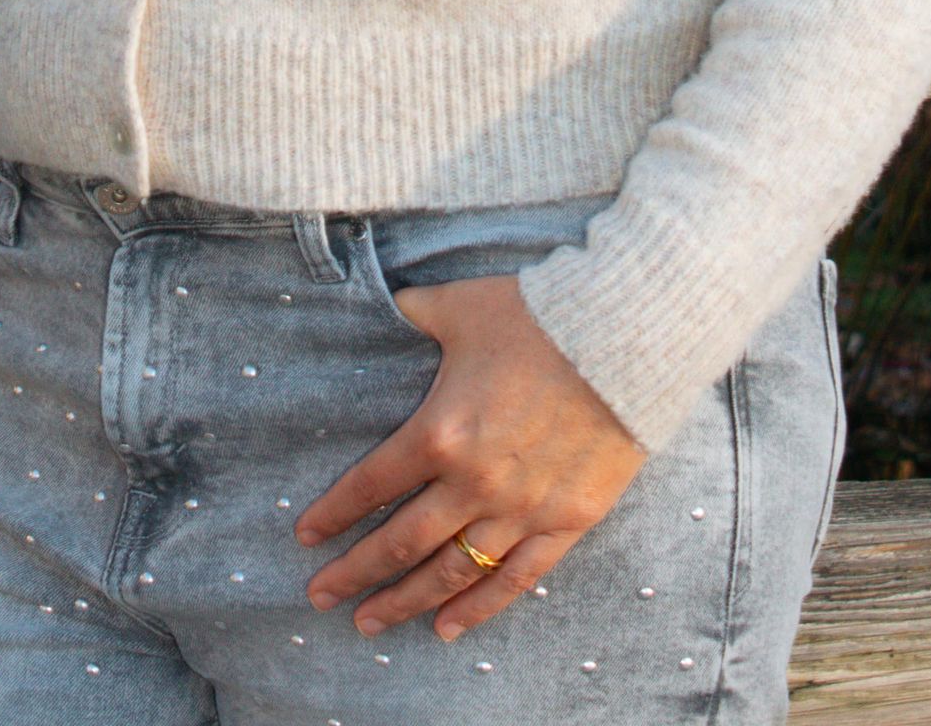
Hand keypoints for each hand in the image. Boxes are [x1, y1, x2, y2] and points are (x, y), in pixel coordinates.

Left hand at [294, 273, 643, 642]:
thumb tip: (390, 303)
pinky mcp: (565, 522)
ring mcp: (520, 509)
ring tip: (371, 621)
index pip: (370, 485)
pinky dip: (478, 608)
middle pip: (400, 542)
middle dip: (355, 573)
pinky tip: (448, 628)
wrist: (625, 341)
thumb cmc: (536, 317)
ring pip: (451, 572)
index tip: (306, 537)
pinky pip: (515, 579)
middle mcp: (472, 482)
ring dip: (406, 601)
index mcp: (439, 431)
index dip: (334, 514)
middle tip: (320, 596)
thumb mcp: (460, 306)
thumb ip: (416, 312)